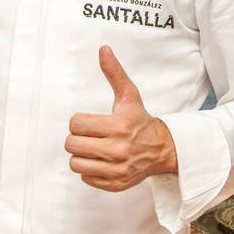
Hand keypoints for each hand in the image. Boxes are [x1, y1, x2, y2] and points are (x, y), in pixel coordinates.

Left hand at [65, 46, 177, 191]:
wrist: (162, 149)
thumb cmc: (140, 120)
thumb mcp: (129, 95)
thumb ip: (114, 73)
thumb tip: (103, 49)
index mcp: (117, 126)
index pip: (76, 124)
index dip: (79, 121)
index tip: (88, 121)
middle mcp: (117, 150)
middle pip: (72, 145)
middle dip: (77, 138)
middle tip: (89, 134)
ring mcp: (116, 170)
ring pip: (76, 164)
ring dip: (81, 155)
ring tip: (93, 147)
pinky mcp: (115, 184)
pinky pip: (86, 178)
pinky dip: (90, 170)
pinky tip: (101, 160)